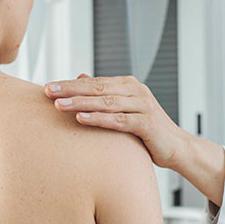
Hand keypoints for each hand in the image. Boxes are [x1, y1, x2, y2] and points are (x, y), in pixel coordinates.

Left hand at [44, 74, 188, 168]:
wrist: (177, 147)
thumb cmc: (147, 130)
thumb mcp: (124, 108)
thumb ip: (104, 94)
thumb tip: (80, 77)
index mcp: (128, 85)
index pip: (94, 82)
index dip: (70, 84)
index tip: (48, 87)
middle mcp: (136, 91)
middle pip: (97, 89)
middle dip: (70, 90)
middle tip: (48, 91)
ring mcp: (143, 106)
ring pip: (106, 103)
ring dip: (81, 103)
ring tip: (59, 105)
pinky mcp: (147, 123)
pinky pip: (119, 120)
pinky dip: (99, 119)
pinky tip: (81, 119)